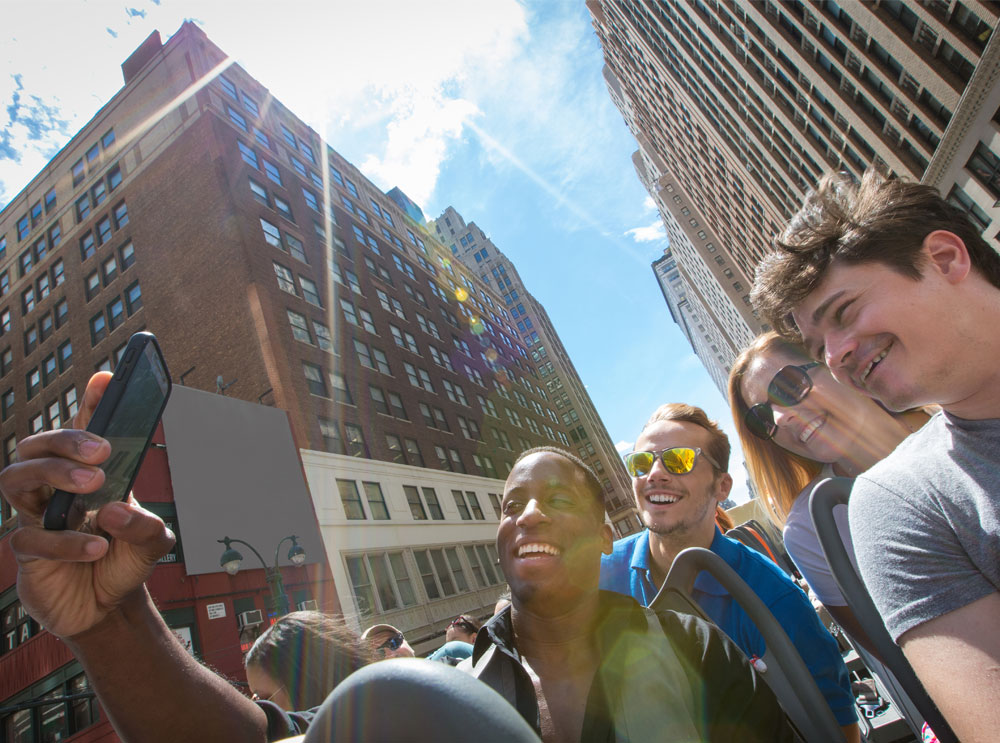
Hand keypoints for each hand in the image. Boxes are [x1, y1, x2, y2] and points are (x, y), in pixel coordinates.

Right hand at [1, 372, 174, 638]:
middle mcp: (57, 489)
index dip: (91, 402)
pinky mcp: (27, 552)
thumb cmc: (125, 561)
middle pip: (38, 445)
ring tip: (92, 485)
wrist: (108, 608)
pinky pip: (30, 538)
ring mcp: (36, 518)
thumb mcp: (153, 543)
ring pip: (16, 478)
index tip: (106, 379)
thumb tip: (114, 510)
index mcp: (90, 475)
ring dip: (53, 474)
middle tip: (101, 451)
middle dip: (67, 439)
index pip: (85, 430)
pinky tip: (97, 548)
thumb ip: (147, 527)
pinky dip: (66, 542)